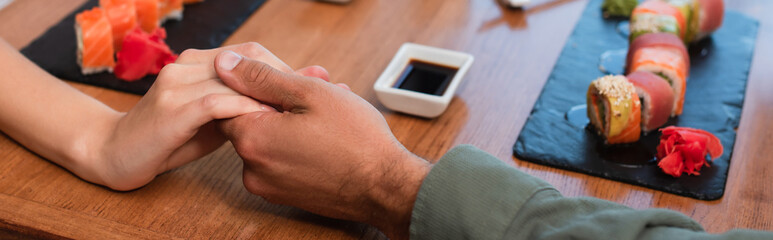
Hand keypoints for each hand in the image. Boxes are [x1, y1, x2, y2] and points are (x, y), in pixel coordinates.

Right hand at [93, 43, 319, 190]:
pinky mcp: (173, 109)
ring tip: (303, 107)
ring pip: (237, 78)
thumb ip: (246, 105)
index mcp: (200, 62)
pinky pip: (218, 103)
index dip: (285, 67)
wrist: (116, 153)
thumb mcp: (216, 118)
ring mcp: (178, 83)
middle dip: (287, 76)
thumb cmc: (171, 137)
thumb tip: (291, 99)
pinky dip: (247, 109)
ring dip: (273, 93)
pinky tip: (269, 120)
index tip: (317, 82)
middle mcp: (189, 65)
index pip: (252, 54)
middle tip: (319, 91)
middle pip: (249, 60)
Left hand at [215, 51, 430, 239]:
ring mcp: (269, 187)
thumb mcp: (309, 93)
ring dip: (295, 121)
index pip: (231, 102)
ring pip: (272, 140)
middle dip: (283, 102)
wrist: (386, 188)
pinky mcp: (286, 196)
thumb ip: (261, 77)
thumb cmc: (355, 139)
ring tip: (332, 111)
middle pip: (254, 121)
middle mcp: (252, 169)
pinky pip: (284, 161)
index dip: (263, 86)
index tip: (295, 82)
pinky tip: (328, 134)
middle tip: (320, 88)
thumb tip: (224, 65)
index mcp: (252, 140)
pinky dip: (300, 144)